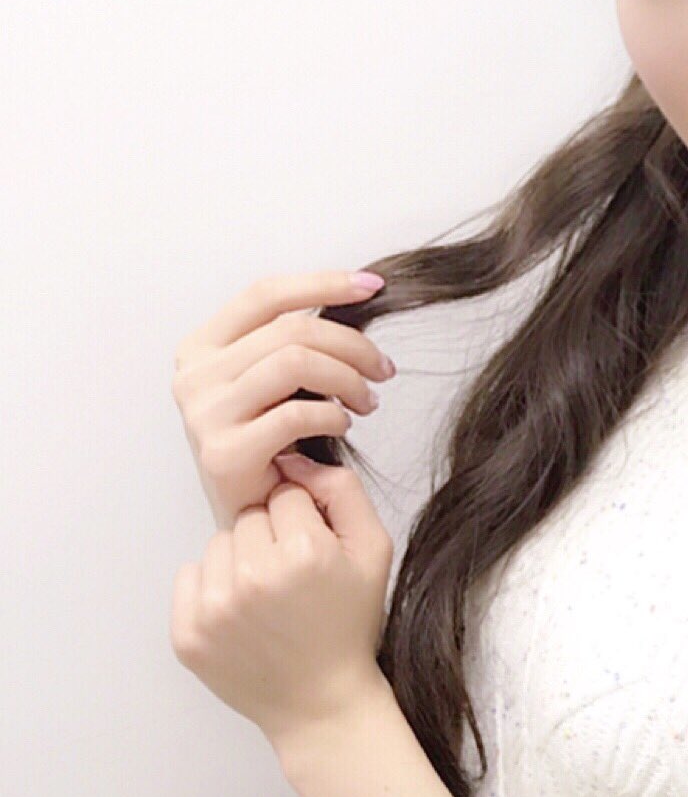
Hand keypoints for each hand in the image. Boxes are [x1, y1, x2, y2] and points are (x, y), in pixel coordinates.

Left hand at [169, 452, 394, 756]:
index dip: (304, 521)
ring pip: (219, 543)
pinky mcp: (188, 633)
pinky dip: (212, 589)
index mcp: (303, 552)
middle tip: (291, 580)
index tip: (312, 555)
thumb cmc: (350, 626)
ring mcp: (216, 608)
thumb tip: (294, 460)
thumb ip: (342, 491)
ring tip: (267, 599)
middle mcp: (254, 577)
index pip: (287, 494)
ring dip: (240, 561)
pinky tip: (242, 615)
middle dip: (269, 538)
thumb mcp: (373, 550)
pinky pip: (190, 575)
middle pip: (249, 515)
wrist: (323, 704)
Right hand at [172, 269, 395, 531]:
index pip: (266, 294)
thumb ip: (295, 340)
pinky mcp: (224, 453)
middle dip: (352, 345)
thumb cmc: (268, 441)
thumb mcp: (271, 379)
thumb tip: (359, 293)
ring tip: (369, 400)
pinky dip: (333, 415)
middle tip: (384, 370)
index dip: (323, 283)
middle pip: (291, 330)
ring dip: (348, 378)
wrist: (250, 512)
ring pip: (296, 363)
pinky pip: (296, 415)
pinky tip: (344, 425)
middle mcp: (194, 375)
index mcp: (202, 346)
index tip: (372, 287)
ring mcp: (204, 414)